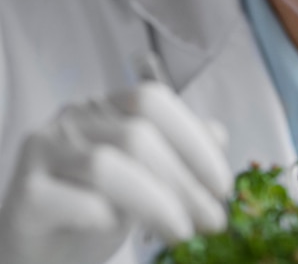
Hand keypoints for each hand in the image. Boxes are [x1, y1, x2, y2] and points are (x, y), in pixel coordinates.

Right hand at [0, 82, 232, 263]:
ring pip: (107, 164)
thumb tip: (219, 135)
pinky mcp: (23, 195)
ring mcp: (42, 152)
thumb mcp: (147, 178)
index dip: (193, 139)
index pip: (153, 101)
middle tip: (213, 220)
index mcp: (105, 106)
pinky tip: (120, 231)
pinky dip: (107, 217)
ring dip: (157, 201)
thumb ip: (179, 153)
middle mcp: (72, 118)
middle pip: (137, 135)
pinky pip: (74, 200)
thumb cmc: (97, 210)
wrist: (41, 253)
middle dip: (184, 181)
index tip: (222, 184)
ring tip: (183, 233)